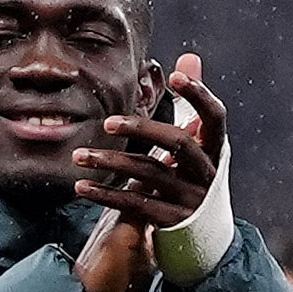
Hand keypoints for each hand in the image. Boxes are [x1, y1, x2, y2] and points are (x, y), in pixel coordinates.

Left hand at [65, 57, 224, 291]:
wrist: (204, 235)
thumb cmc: (194, 175)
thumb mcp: (198, 141)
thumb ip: (191, 102)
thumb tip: (189, 56)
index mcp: (214, 149)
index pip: (214, 117)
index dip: (198, 95)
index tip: (176, 76)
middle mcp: (207, 172)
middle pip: (177, 144)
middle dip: (143, 129)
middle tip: (108, 121)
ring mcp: (190, 199)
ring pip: (149, 175)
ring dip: (111, 163)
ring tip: (78, 156)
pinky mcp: (171, 221)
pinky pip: (136, 205)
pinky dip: (106, 195)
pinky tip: (81, 188)